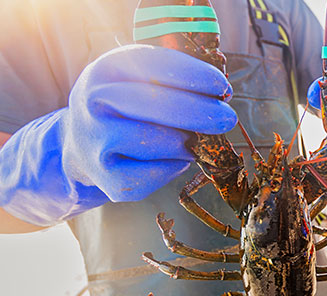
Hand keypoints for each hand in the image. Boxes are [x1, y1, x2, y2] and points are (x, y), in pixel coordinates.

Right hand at [0, 45, 236, 225]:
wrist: (81, 144)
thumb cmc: (125, 107)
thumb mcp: (136, 79)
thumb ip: (172, 79)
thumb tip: (220, 94)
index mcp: (106, 69)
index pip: (154, 66)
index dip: (195, 76)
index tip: (223, 86)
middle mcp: (95, 102)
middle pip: (156, 104)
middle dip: (201, 112)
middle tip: (228, 118)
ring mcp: (97, 141)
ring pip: (161, 142)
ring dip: (187, 143)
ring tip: (193, 140)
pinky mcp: (108, 179)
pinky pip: (157, 174)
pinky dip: (174, 167)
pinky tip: (173, 158)